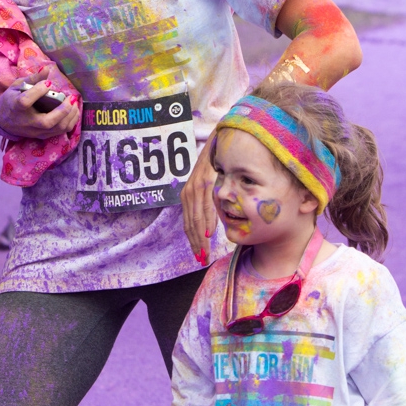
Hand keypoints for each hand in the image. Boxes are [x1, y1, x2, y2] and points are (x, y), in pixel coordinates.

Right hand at [0, 71, 80, 140]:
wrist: (3, 120)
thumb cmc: (12, 99)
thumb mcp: (17, 86)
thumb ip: (33, 78)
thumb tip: (47, 68)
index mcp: (16, 106)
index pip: (25, 101)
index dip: (37, 91)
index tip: (48, 83)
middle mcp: (26, 121)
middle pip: (46, 122)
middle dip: (62, 110)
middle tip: (71, 98)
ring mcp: (35, 131)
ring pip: (56, 129)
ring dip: (69, 116)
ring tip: (75, 103)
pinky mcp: (41, 135)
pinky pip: (60, 132)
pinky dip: (70, 122)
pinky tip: (73, 111)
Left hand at [179, 134, 216, 264]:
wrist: (217, 146)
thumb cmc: (215, 168)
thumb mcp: (208, 189)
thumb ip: (207, 206)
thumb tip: (211, 226)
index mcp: (187, 197)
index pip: (189, 224)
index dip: (193, 241)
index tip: (198, 255)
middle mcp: (189, 193)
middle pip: (192, 225)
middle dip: (197, 244)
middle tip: (201, 259)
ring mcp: (196, 188)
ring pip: (198, 218)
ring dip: (202, 238)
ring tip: (205, 251)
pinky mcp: (205, 183)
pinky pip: (206, 206)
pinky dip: (208, 221)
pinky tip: (210, 232)